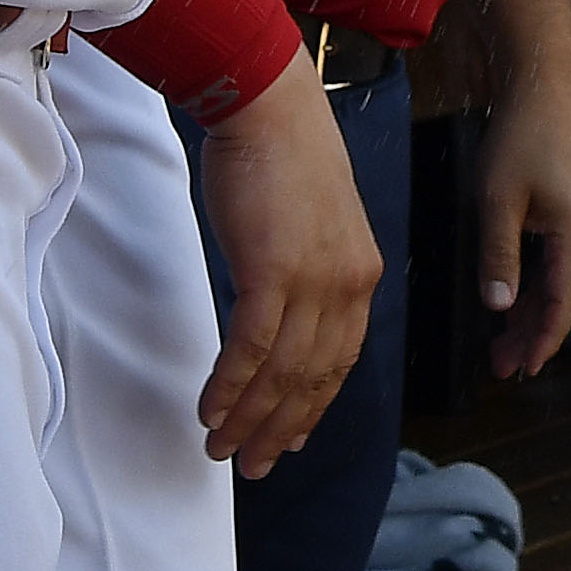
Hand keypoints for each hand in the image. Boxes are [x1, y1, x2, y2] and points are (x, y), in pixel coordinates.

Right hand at [192, 62, 382, 477]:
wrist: (269, 106)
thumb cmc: (283, 156)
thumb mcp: (314, 224)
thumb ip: (308, 272)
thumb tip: (280, 314)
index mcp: (360, 276)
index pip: (340, 360)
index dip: (312, 406)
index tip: (288, 438)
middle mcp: (346, 286)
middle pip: (313, 378)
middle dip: (278, 428)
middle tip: (251, 464)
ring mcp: (313, 280)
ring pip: (281, 372)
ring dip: (247, 417)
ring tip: (220, 448)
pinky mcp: (272, 271)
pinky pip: (251, 348)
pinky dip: (229, 386)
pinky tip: (210, 409)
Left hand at [470, 58, 570, 377]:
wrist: (542, 88)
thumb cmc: (519, 139)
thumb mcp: (498, 200)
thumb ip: (499, 255)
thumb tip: (498, 306)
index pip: (562, 304)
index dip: (541, 340)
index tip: (521, 370)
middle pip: (562, 298)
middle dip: (532, 334)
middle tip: (500, 367)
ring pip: (558, 282)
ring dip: (531, 312)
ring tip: (503, 344)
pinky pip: (555, 262)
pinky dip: (535, 286)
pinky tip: (514, 299)